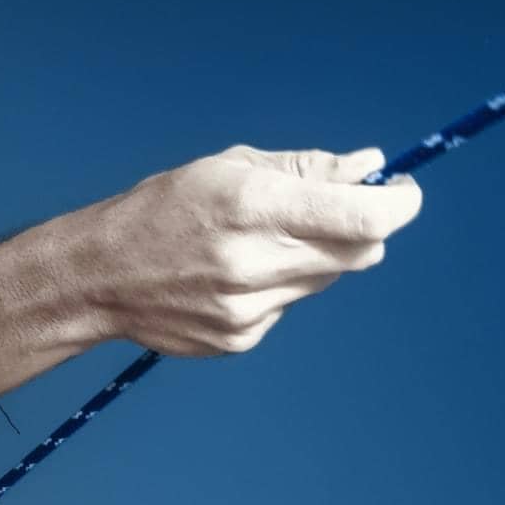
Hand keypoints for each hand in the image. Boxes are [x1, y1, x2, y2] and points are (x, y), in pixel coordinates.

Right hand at [85, 145, 422, 358]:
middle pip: (358, 252)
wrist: (100, 276)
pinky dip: (282, 284)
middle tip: (348, 206)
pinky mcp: (242, 338)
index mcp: (254, 207)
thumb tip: (369, 166)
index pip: (362, 217)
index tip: (404, 191)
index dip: (399, 204)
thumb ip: (306, 168)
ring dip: (318, 255)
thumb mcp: (230, 167)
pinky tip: (236, 274)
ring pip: (326, 279)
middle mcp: (256, 263)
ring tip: (268, 240)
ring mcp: (250, 309)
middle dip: (366, 226)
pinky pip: (290, 305)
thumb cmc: (162, 209)